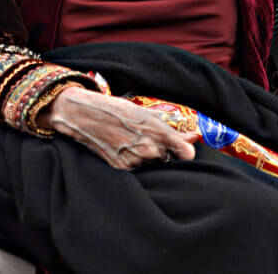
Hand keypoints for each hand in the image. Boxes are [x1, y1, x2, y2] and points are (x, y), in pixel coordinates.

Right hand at [42, 86, 197, 169]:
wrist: (84, 115)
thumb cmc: (115, 109)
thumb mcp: (144, 113)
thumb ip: (171, 128)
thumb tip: (193, 137)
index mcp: (157, 131)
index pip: (186, 153)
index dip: (186, 152)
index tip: (182, 149)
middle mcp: (149, 149)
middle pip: (168, 159)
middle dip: (163, 151)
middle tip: (148, 140)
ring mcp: (135, 160)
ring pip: (153, 165)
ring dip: (149, 158)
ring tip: (133, 142)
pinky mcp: (123, 168)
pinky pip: (138, 169)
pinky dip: (134, 161)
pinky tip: (124, 148)